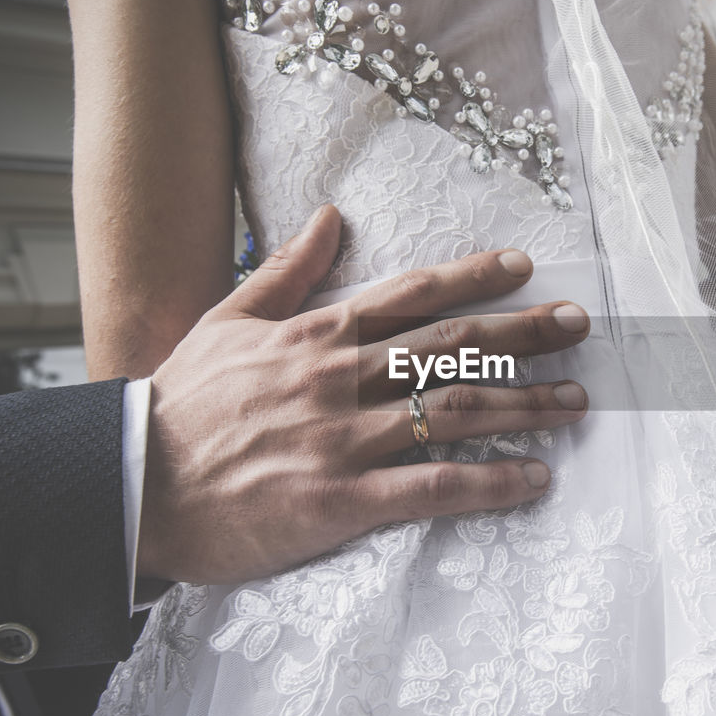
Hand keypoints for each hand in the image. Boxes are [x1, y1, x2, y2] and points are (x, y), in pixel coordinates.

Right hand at [137, 205, 590, 583]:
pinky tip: (534, 478)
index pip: (414, 294)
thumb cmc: (182, 404)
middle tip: (579, 325)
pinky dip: (489, 483)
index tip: (525, 267)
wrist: (136, 486)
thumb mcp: (228, 320)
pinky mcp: (343, 500)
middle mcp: (341, 377)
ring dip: (525, 404)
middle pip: (453, 348)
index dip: (476, 278)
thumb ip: (288, 270)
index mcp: (317, 334)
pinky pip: (432, 488)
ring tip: (576, 400)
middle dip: (525, 333)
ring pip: (456, 411)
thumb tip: (330, 215)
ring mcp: (345, 438)